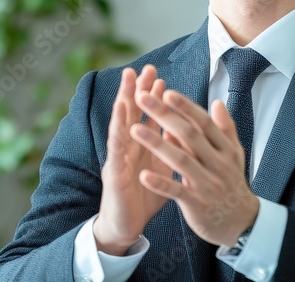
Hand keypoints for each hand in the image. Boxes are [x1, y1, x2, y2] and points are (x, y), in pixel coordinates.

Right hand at [92, 65, 172, 254]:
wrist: (127, 226)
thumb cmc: (144, 196)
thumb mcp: (161, 168)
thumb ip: (169, 147)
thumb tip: (181, 127)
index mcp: (143, 147)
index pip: (148, 117)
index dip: (154, 98)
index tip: (161, 77)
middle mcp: (129, 147)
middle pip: (133, 113)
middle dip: (139, 90)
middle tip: (144, 68)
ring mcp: (119, 157)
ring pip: (122, 123)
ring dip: (124, 100)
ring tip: (128, 81)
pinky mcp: (114, 172)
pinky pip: (116, 149)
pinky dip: (119, 130)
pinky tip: (122, 116)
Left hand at [132, 90, 259, 246]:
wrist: (242, 224)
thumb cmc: (232, 185)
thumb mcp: (235, 155)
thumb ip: (225, 128)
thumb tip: (217, 102)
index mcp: (225, 149)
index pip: (203, 123)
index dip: (185, 107)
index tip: (166, 92)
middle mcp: (217, 163)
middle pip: (189, 135)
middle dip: (164, 115)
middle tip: (143, 98)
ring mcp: (207, 184)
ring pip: (180, 160)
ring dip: (156, 144)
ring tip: (134, 129)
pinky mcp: (197, 204)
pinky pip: (177, 192)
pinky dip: (160, 183)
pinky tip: (143, 175)